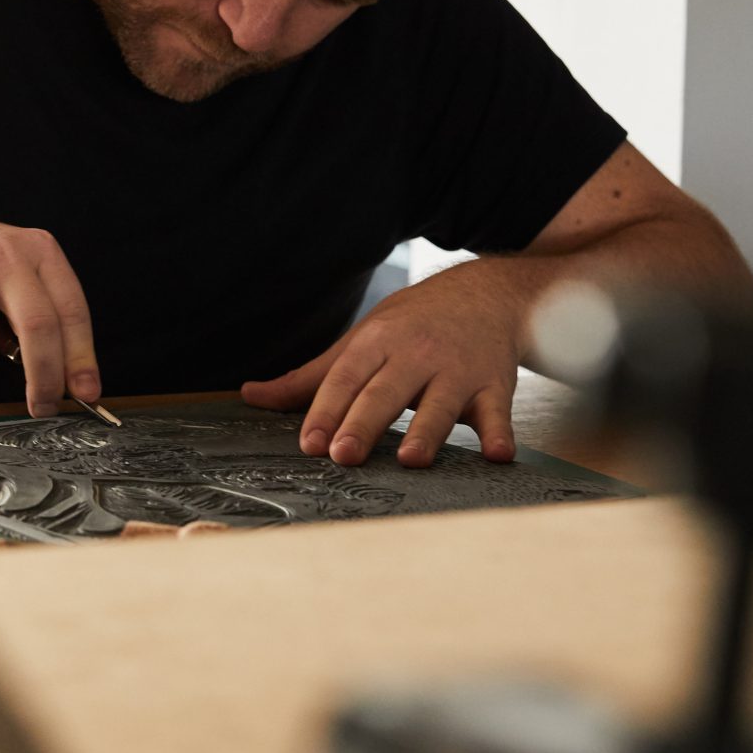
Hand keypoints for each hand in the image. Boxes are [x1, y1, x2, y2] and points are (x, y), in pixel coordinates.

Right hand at [0, 208, 97, 417]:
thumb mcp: (20, 274)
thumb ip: (45, 317)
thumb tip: (69, 380)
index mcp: (38, 250)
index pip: (71, 310)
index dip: (81, 358)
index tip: (86, 392)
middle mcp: (4, 254)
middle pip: (38, 327)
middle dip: (44, 379)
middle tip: (42, 405)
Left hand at [241, 263, 522, 468]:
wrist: (486, 293)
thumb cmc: (412, 325)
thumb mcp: (360, 340)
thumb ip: (310, 377)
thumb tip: (252, 396)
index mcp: (377, 342)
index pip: (346, 378)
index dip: (326, 410)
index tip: (309, 443)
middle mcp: (416, 354)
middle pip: (386, 392)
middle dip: (364, 423)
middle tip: (343, 455)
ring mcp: (458, 370)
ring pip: (440, 403)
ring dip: (427, 430)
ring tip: (412, 459)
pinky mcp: (494, 385)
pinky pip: (497, 411)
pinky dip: (500, 433)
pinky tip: (498, 455)